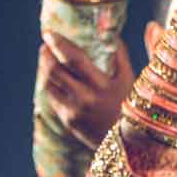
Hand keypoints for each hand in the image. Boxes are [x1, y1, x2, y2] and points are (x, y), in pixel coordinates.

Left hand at [39, 33, 134, 148]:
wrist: (128, 143)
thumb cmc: (131, 105)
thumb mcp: (132, 80)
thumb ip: (121, 54)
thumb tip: (112, 32)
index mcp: (104, 85)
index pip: (75, 60)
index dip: (60, 45)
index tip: (49, 33)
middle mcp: (87, 98)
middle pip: (56, 71)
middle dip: (47, 55)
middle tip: (46, 45)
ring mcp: (75, 111)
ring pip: (50, 84)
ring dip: (45, 69)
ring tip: (47, 58)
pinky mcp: (68, 121)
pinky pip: (53, 98)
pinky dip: (51, 85)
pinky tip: (53, 78)